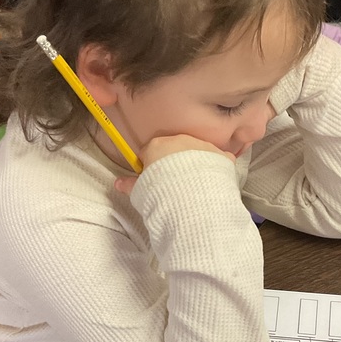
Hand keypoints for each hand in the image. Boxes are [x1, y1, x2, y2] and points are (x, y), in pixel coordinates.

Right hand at [114, 133, 234, 195]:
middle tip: (173, 183)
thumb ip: (130, 184)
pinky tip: (214, 182)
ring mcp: (204, 147)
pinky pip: (220, 158)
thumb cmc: (162, 194)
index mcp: (158, 145)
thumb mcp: (141, 192)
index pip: (150, 150)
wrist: (193, 201)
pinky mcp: (222, 156)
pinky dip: (217, 168)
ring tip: (194, 185)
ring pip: (198, 152)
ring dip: (195, 164)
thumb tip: (118, 183)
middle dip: (173, 162)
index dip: (150, 165)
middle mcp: (182, 140)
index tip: (152, 178)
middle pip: (175, 148)